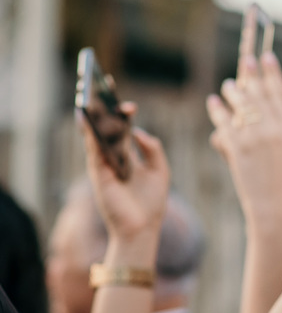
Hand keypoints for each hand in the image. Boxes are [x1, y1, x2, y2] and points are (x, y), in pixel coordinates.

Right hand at [76, 104, 169, 243]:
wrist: (143, 227)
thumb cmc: (152, 202)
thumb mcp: (161, 171)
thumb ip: (153, 149)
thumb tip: (139, 132)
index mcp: (128, 155)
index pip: (122, 128)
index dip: (121, 111)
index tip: (123, 95)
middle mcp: (113, 158)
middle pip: (106, 127)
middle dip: (103, 106)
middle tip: (102, 85)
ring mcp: (103, 165)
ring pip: (95, 135)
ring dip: (93, 116)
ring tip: (91, 95)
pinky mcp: (98, 174)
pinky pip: (92, 150)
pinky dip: (90, 134)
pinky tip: (89, 119)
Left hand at [206, 9, 281, 221]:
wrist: (275, 201)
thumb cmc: (278, 178)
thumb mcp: (281, 150)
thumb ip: (265, 130)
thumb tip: (241, 114)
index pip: (280, 93)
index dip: (273, 73)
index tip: (267, 57)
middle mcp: (273, 128)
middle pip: (260, 93)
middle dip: (253, 74)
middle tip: (246, 60)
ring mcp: (255, 136)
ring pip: (241, 104)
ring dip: (234, 91)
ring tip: (229, 86)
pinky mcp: (238, 146)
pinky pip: (224, 121)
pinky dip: (218, 110)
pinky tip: (214, 102)